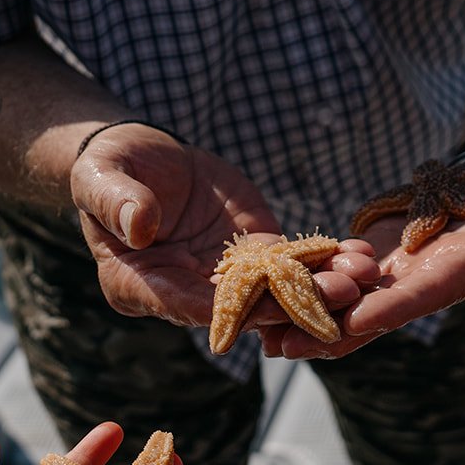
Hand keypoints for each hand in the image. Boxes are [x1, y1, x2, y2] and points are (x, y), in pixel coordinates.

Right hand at [72, 123, 378, 329]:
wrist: (139, 157)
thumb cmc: (107, 170)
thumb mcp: (101, 178)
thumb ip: (119, 204)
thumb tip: (140, 225)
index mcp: (140, 286)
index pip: (186, 303)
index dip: (228, 307)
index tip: (267, 308)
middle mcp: (187, 291)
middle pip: (242, 308)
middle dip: (292, 305)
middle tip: (337, 299)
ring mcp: (225, 276)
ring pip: (275, 291)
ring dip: (320, 289)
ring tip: (362, 278)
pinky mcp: (256, 253)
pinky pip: (292, 264)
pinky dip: (326, 263)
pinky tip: (361, 257)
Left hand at [262, 136, 464, 357]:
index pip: (422, 295)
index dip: (380, 311)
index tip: (338, 327)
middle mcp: (436, 280)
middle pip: (373, 310)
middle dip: (324, 328)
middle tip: (271, 344)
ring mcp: (411, 270)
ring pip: (350, 298)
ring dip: (304, 313)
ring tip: (249, 327)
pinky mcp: (391, 252)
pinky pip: (343, 275)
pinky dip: (307, 283)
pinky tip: (262, 290)